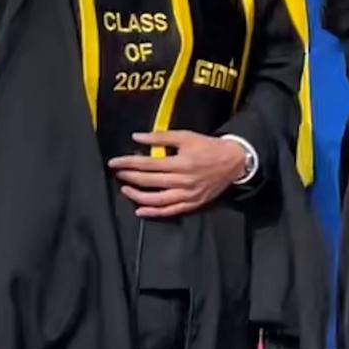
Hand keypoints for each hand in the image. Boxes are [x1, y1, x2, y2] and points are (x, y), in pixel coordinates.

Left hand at [109, 130, 251, 216]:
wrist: (234, 161)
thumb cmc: (209, 147)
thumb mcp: (187, 136)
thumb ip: (161, 137)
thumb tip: (137, 136)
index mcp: (181, 162)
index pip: (148, 164)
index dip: (129, 163)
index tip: (114, 162)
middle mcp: (183, 180)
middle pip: (150, 181)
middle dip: (130, 177)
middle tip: (117, 173)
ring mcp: (188, 194)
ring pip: (157, 199)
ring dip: (138, 196)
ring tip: (125, 190)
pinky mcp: (193, 203)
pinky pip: (170, 210)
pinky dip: (154, 212)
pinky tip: (140, 210)